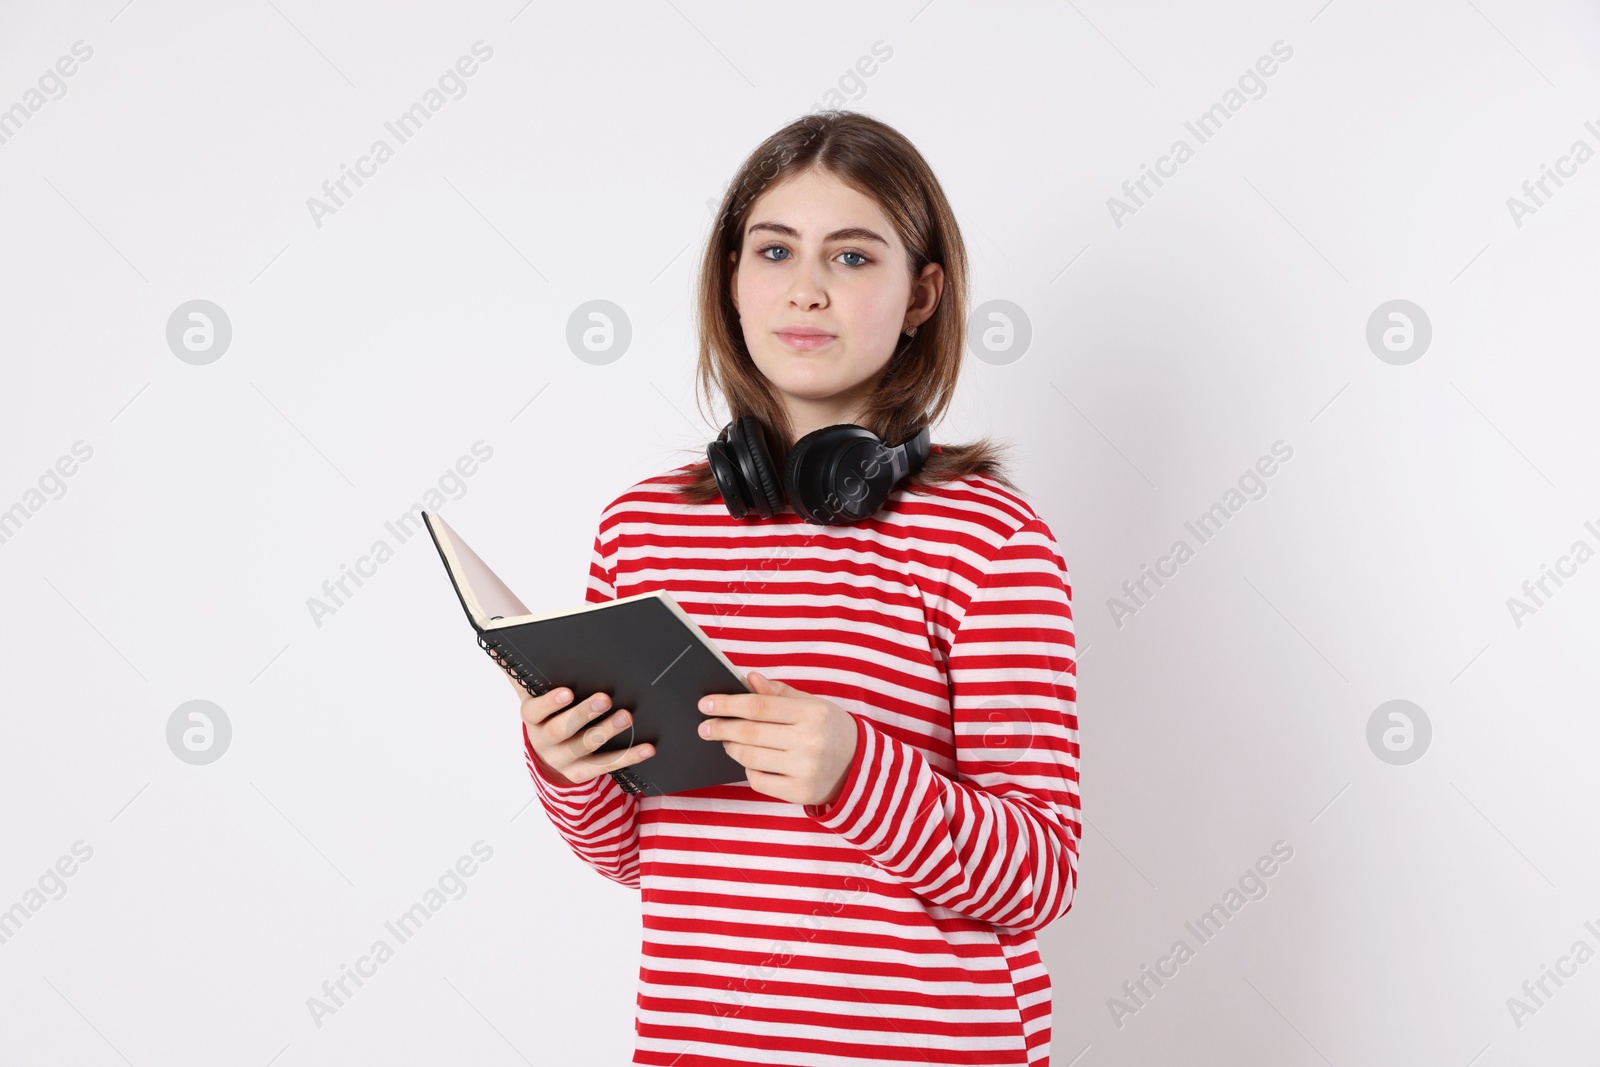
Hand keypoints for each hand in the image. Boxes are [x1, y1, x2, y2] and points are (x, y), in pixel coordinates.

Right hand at [509, 672, 653, 787]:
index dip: (549, 702)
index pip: (534, 711)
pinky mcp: (581, 773)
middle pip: (560, 730)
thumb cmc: (547, 710)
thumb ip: (520, 668)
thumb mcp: (533, 690)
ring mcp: (562, 759)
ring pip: (585, 748)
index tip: (567, 691)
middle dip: (583, 714)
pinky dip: (629, 756)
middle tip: (605, 698)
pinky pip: (606, 765)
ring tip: (627, 716)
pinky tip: (648, 747)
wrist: (548, 752)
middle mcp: (543, 741)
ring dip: (606, 732)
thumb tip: (498, 638)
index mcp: (532, 718)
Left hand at [698, 672, 857, 806]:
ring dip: (732, 748)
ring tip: (728, 741)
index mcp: (812, 713)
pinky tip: (751, 761)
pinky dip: (748, 769)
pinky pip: (759, 781)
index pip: (759, 706)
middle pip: (750, 732)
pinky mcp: (800, 793)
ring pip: (750, 758)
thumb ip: (780, 693)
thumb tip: (750, 678)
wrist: (859, 767)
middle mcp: (810, 741)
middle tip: (705, 727)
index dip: (728, 704)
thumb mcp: (812, 704)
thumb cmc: (830, 729)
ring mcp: (805, 769)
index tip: (706, 704)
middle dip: (721, 728)